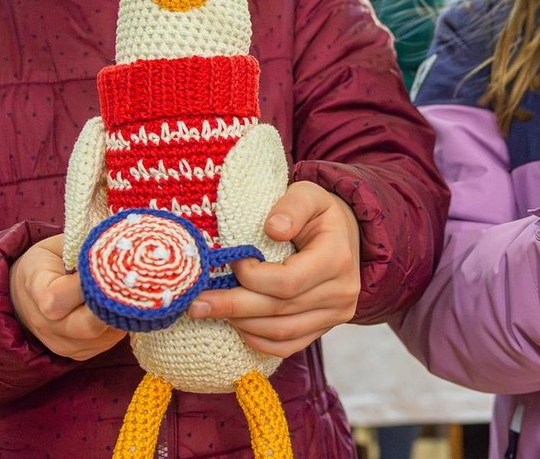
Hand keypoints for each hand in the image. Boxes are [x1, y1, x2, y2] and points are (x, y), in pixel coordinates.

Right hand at [8, 234, 124, 360]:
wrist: (25, 293)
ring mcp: (62, 344)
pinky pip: (106, 343)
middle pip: (87, 326)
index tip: (110, 267)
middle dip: (113, 305)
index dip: (88, 285)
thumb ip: (84, 247)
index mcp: (36, 291)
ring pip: (103, 337)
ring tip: (129, 293)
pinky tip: (120, 307)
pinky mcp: (77, 353)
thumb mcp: (58, 246)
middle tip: (132, 285)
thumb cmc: (47, 262)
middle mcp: (46, 325)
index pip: (58, 298)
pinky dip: (118, 326)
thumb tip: (120, 247)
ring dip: (120, 316)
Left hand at [187, 181, 360, 357]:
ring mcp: (336, 314)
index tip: (233, 262)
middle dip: (232, 307)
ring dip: (241, 324)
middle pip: (279, 310)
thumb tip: (272, 229)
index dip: (252, 277)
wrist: (344, 233)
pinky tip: (236, 326)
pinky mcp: (325, 327)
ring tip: (210, 311)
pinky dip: (258, 340)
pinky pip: (288, 345)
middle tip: (196, 303)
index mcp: (337, 258)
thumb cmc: (318, 212)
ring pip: (281, 332)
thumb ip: (292, 206)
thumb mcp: (308, 194)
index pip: (288, 281)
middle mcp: (341, 292)